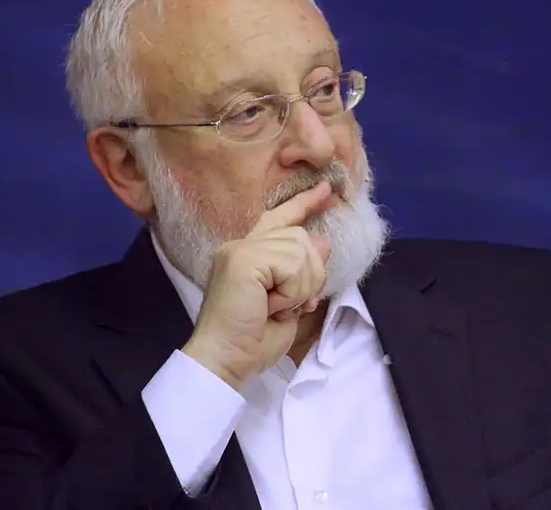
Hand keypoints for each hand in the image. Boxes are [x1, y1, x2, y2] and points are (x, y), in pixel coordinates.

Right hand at [182, 182, 333, 390]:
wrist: (225, 360)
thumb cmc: (252, 341)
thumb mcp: (290, 304)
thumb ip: (303, 273)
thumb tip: (323, 243)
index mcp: (249, 254)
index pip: (279, 218)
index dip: (304, 204)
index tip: (325, 191)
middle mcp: (241, 246)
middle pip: (301, 238)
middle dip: (310, 276)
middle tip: (293, 306)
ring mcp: (240, 250)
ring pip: (301, 250)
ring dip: (301, 287)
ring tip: (278, 307)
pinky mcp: (244, 259)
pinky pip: (292, 263)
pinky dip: (292, 291)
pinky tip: (273, 306)